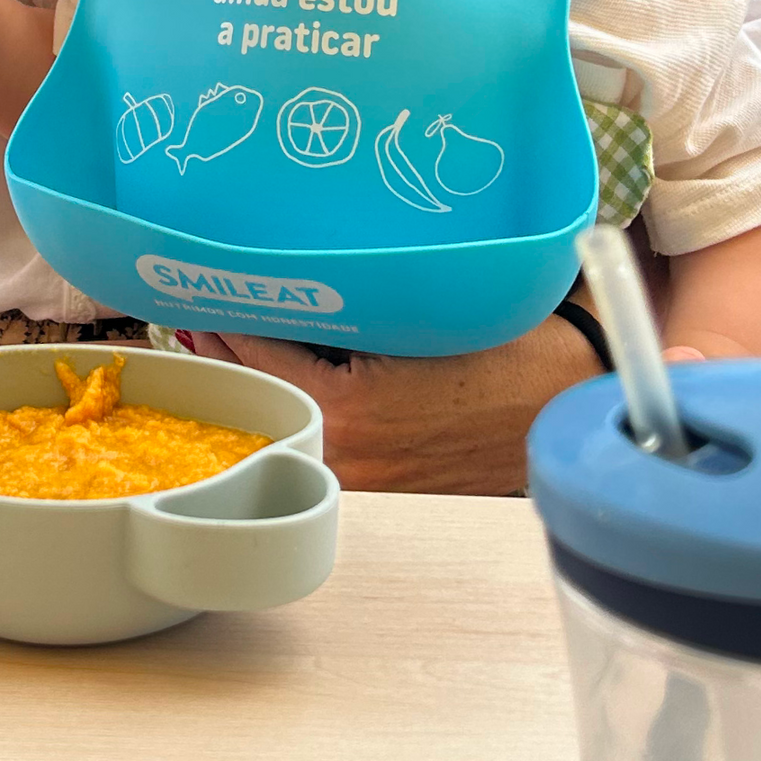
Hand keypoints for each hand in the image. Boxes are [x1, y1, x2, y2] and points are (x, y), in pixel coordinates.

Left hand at [187, 317, 602, 493]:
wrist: (570, 398)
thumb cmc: (506, 346)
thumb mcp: (414, 313)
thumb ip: (342, 302)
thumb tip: (279, 279)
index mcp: (345, 411)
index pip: (255, 350)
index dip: (220, 309)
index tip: (190, 280)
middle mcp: (344, 454)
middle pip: (261, 389)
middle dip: (225, 346)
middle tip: (191, 301)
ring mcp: (364, 475)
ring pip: (285, 415)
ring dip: (256, 373)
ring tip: (221, 329)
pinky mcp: (385, 481)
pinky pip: (319, 432)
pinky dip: (292, 398)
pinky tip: (278, 367)